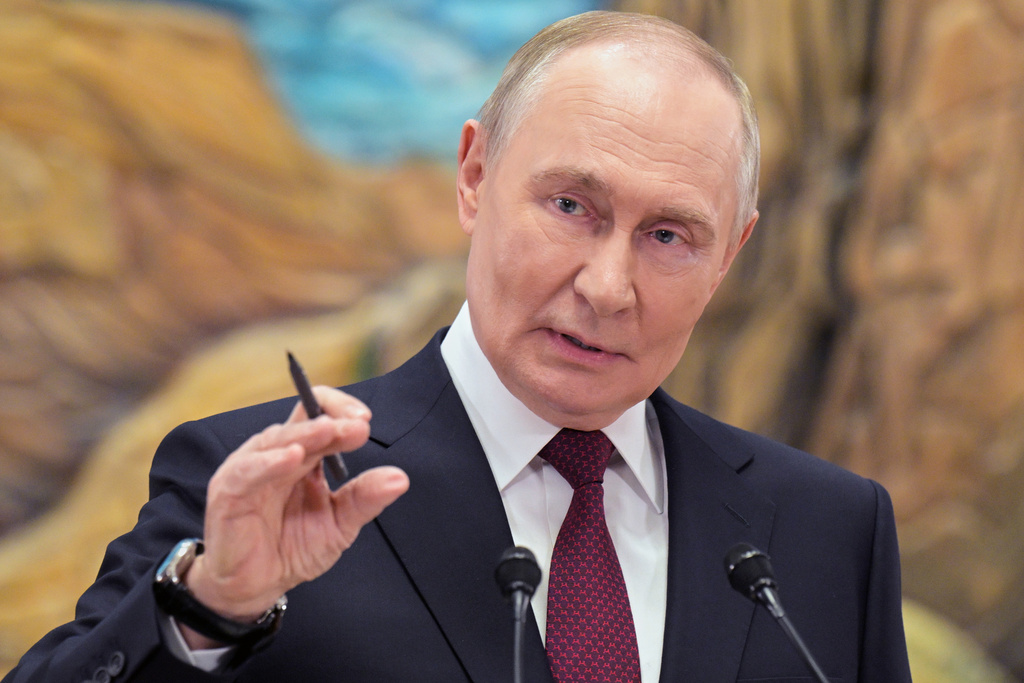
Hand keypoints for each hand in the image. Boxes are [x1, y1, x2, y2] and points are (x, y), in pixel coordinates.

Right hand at [180, 387, 408, 648]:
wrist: (258, 586)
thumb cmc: (295, 547)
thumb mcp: (340, 523)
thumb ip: (365, 498)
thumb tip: (401, 478)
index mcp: (304, 456)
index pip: (320, 414)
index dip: (342, 410)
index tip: (365, 422)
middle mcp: (276, 454)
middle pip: (303, 423)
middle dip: (333, 421)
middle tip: (359, 426)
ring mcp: (251, 469)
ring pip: (277, 440)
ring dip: (305, 434)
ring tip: (329, 430)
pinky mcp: (229, 491)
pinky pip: (248, 470)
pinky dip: (269, 462)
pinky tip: (292, 457)